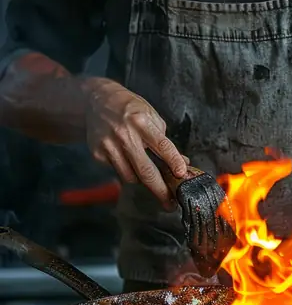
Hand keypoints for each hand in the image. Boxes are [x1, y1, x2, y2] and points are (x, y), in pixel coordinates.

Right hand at [83, 78, 187, 208]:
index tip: (182, 174)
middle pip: (145, 170)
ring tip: (148, 174)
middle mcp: (124, 135)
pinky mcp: (98, 154)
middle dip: (160, 190)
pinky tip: (127, 159)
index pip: (162, 146)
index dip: (174, 162)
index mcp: (141, 122)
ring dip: (143, 179)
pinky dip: (127, 171)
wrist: (96, 102)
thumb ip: (164, 140)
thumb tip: (180, 162)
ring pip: (131, 176)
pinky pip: (118, 172)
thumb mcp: (150, 115)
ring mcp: (109, 146)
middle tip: (170, 203)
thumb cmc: (129, 109)